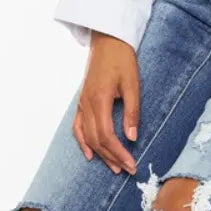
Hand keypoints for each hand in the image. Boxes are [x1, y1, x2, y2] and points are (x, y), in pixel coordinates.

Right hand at [73, 32, 140, 173]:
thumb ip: (132, 111)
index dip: (118, 153)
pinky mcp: (82, 102)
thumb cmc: (122, 60)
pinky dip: (83, 142)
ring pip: (87, 136)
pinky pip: (78, 127)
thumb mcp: (132, 84)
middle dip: (112, 157)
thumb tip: (132, 137)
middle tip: (127, 170)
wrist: (108, 41)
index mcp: (99, 100)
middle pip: (96, 139)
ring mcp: (82, 104)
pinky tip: (90, 154)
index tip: (131, 164)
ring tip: (113, 167)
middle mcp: (87, 104)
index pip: (107, 135)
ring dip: (100, 154)